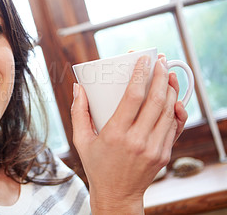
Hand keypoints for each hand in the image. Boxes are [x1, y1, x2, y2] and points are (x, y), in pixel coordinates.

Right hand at [71, 55, 187, 213]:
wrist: (117, 194)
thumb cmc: (97, 165)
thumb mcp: (81, 140)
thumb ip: (78, 112)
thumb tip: (78, 88)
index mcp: (115, 134)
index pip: (133, 97)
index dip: (140, 75)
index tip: (143, 60)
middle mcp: (138, 140)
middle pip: (155, 100)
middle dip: (159, 76)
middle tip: (159, 61)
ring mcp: (154, 148)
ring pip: (168, 111)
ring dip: (170, 89)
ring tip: (167, 74)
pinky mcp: (164, 153)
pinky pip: (174, 126)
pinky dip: (176, 109)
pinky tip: (173, 97)